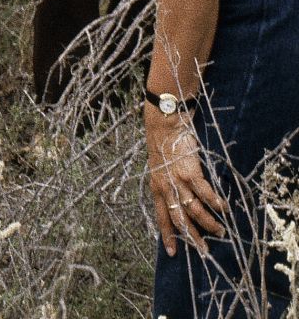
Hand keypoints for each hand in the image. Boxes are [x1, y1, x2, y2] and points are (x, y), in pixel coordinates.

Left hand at [145, 108, 226, 255]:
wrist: (164, 128)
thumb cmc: (164, 148)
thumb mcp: (160, 170)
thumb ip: (168, 186)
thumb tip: (179, 202)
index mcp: (157, 189)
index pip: (162, 217)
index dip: (167, 235)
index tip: (172, 253)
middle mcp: (166, 188)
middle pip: (179, 219)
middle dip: (192, 237)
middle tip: (204, 251)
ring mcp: (178, 181)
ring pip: (194, 209)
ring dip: (208, 222)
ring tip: (220, 231)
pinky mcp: (190, 172)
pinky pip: (204, 192)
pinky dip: (215, 202)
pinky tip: (223, 209)